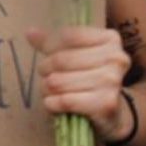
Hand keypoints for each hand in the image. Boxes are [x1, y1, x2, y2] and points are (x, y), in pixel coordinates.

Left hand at [27, 26, 133, 142]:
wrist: (114, 112)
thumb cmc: (90, 77)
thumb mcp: (75, 54)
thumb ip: (53, 43)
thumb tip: (30, 33)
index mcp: (110, 39)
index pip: (69, 36)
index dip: (50, 45)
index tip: (45, 54)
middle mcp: (116, 58)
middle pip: (61, 59)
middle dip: (45, 69)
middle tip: (44, 75)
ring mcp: (112, 81)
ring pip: (59, 81)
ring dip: (46, 88)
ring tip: (48, 89)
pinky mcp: (106, 104)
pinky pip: (65, 101)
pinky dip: (53, 103)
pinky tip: (52, 102)